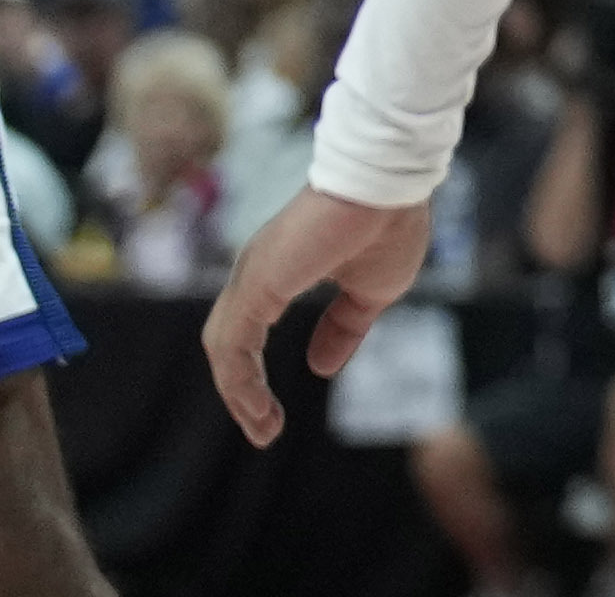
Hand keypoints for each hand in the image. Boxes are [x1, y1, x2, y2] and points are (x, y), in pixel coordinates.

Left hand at [200, 178, 436, 442]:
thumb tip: (320, 367)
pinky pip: (232, 346)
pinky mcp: (257, 284)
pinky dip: (240, 383)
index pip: (248, 332)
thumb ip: (344, 327)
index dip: (254, 376)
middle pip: (229, 345)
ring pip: (224, 350)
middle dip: (241, 393)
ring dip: (238, 396)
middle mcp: (257, 274)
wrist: (390, 184)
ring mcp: (252, 277)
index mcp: (279, 273)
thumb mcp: (371, 292)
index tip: (271, 415)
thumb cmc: (387, 223)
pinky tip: (259, 410)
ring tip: (263, 429)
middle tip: (265, 430)